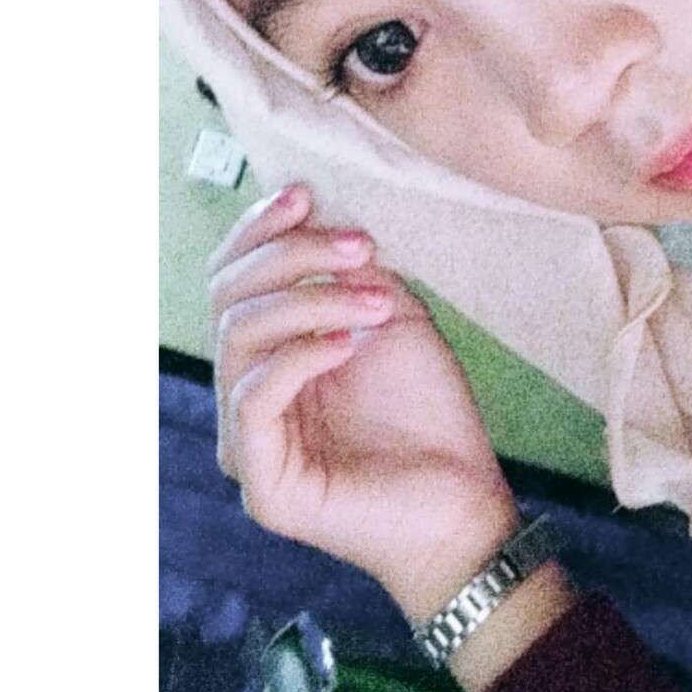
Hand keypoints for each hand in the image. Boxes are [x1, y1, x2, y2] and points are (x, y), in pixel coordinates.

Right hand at [207, 183, 519, 617]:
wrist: (464, 497)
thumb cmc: (428, 411)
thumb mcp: (390, 314)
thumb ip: (347, 270)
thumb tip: (311, 213)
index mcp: (267, 354)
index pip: (232, 279)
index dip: (257, 230)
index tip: (304, 194)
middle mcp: (244, 394)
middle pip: (227, 299)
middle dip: (293, 256)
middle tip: (362, 248)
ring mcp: (246, 441)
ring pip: (238, 339)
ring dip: (312, 301)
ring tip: (377, 301)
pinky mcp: (263, 484)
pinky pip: (253, 398)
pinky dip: (300, 356)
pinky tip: (349, 344)